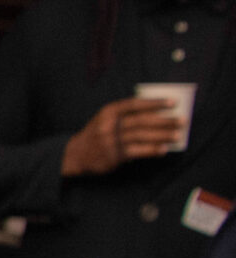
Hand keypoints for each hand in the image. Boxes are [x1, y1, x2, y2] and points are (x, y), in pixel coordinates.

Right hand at [63, 96, 183, 177]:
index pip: (135, 104)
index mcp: (109, 111)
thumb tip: (157, 115)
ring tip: (178, 135)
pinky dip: (152, 150)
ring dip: (163, 135)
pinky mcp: (114, 155)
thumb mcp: (106, 119)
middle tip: (182, 121)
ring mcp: (111, 140)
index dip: (155, 103)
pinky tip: (163, 149)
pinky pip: (137, 151)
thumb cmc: (97, 134)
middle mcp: (109, 125)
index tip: (173, 102)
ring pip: (142, 136)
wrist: (75, 154)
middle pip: (142, 120)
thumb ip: (126, 115)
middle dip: (165, 120)